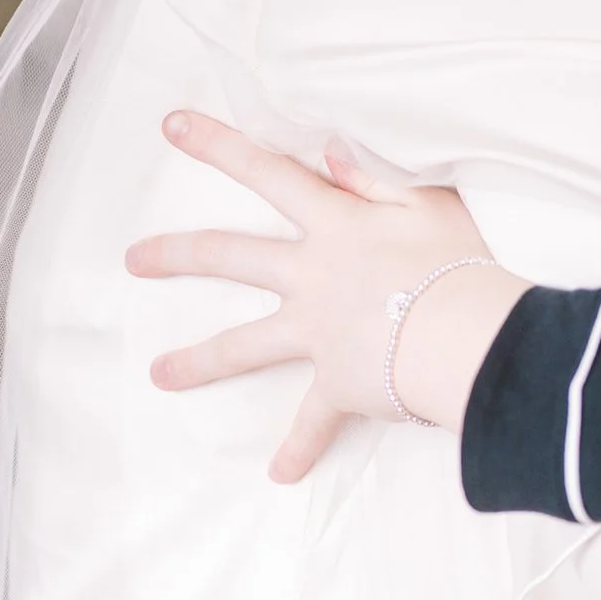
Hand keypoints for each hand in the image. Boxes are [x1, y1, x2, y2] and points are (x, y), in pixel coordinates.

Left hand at [124, 111, 526, 479]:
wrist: (468, 337)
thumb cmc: (460, 263)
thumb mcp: (431, 203)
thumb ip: (375, 176)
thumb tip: (328, 150)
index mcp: (335, 224)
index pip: (268, 173)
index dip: (219, 146)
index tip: (170, 127)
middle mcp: (312, 276)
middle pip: (232, 257)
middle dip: (178, 255)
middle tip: (133, 260)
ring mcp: (318, 332)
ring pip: (245, 345)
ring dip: (199, 361)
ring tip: (159, 374)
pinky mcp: (340, 384)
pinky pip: (314, 422)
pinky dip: (299, 448)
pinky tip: (280, 472)